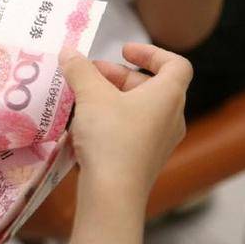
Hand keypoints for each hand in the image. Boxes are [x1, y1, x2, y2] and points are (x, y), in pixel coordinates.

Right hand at [59, 43, 192, 202]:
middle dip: (117, 75)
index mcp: (168, 96)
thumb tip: (68, 52)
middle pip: (150, 85)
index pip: (175, 64)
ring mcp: (159, 141)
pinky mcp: (144, 159)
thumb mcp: (91, 95)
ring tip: (81, 98)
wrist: (113, 193)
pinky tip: (84, 125)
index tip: (123, 50)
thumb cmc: (111, 137)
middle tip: (87, 74)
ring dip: (111, 97)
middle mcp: (171, 117)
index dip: (151, 52)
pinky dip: (111, 119)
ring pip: (138, 108)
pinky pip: (131, 129)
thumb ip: (80, 70)